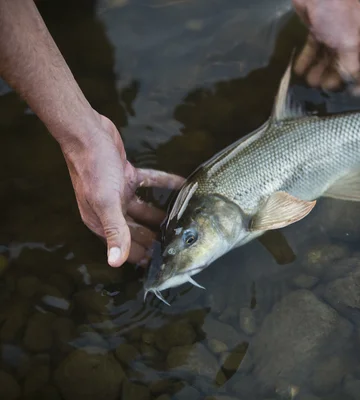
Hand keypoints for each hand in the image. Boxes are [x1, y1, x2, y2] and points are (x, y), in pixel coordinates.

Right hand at [59, 112, 184, 266]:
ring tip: (184, 223)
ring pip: (144, 209)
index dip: (143, 257)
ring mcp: (119, 192)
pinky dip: (166, 184)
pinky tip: (184, 186)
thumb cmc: (93, 168)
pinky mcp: (127, 174)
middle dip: (155, 239)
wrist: (87, 132)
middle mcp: (109, 210)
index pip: (125, 247)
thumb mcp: (105, 202)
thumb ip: (114, 231)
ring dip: (162, 215)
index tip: (164, 265)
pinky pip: (151, 182)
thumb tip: (114, 263)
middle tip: (179, 246)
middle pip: (136, 230)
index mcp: (100, 221)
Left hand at [292, 0, 359, 93]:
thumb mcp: (347, 42)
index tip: (352, 93)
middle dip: (337, 77)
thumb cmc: (337, 14)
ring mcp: (336, 36)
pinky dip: (307, 60)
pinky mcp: (318, 32)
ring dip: (321, 71)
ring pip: (330, 59)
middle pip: (348, 65)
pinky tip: (299, 71)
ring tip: (310, 81)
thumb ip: (349, 65)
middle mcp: (355, 39)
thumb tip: (349, 83)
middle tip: (326, 87)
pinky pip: (315, 50)